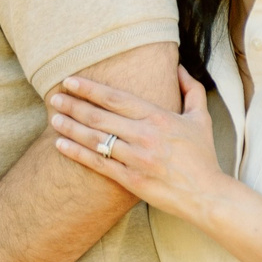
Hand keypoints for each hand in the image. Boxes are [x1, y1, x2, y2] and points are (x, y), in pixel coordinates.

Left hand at [47, 66, 230, 222]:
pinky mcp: (131, 180)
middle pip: (100, 117)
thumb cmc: (203, 156)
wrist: (207, 195)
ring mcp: (137, 159)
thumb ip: (191, 90)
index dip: (90, 89)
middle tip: (54, 97)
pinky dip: (77, 153)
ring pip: (95, 139)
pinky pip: (98, 163)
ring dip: (70, 127)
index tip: (70, 81)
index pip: (116, 98)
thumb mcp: (201, 119)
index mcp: (159, 118)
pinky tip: (60, 145)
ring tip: (53, 118)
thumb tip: (179, 66)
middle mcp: (145, 136)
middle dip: (73, 105)